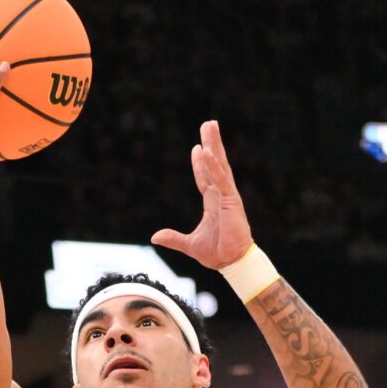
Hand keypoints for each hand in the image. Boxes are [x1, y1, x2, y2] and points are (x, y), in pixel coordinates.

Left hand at [150, 121, 255, 272]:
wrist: (230, 263)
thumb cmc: (216, 253)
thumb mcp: (189, 244)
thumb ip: (173, 238)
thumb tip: (155, 237)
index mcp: (213, 202)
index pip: (205, 177)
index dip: (200, 162)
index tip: (197, 147)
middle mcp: (221, 195)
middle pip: (215, 163)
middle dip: (211, 143)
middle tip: (209, 124)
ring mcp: (227, 195)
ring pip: (219, 164)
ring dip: (214, 144)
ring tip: (210, 126)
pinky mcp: (231, 200)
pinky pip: (221, 179)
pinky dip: (214, 165)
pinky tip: (207, 151)